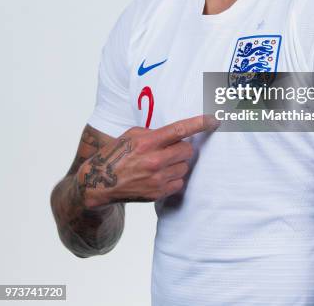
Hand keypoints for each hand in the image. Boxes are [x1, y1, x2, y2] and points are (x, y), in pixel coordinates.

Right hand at [76, 114, 217, 207]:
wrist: (100, 182)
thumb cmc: (117, 154)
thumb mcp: (132, 134)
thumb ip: (155, 132)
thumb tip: (178, 133)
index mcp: (148, 142)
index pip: (180, 130)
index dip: (200, 123)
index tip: (214, 120)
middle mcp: (154, 160)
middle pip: (187, 150)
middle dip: (183, 147)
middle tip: (171, 149)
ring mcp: (157, 179)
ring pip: (185, 167)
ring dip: (179, 163)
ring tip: (162, 163)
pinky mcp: (158, 193)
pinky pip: (179, 182)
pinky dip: (174, 178)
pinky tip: (160, 175)